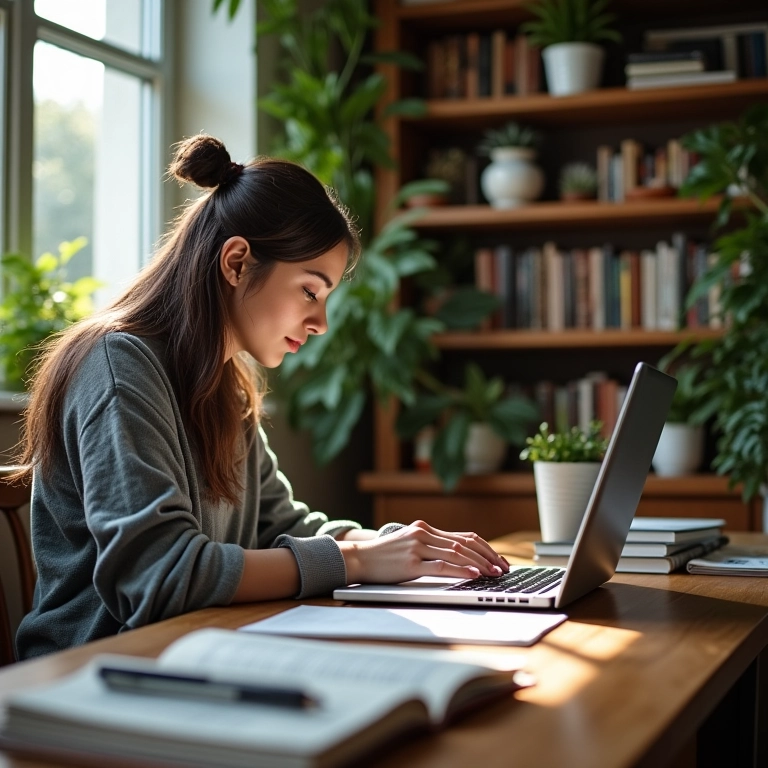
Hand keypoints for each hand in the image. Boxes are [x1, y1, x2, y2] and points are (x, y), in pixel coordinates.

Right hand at [338, 520, 508, 584]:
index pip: (464, 536)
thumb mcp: (410, 545)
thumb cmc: (385, 557)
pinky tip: (473, 575)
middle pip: (465, 543)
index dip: (485, 548)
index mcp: (425, 528)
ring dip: (479, 564)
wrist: (358, 558)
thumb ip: (431, 547)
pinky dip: (460, 570)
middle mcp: (423, 533)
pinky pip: (441, 566)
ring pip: (456, 553)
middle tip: (503, 568)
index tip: (499, 560)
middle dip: (488, 556)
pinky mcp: (411, 562)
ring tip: (494, 573)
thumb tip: (460, 558)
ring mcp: (417, 547)